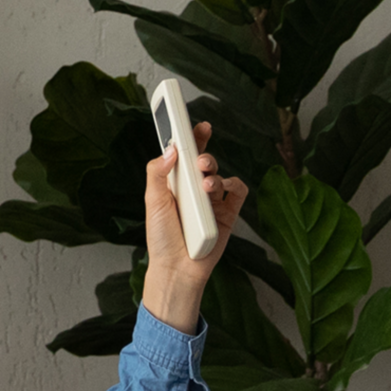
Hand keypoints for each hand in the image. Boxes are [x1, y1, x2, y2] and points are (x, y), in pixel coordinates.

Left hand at [139, 122, 248, 333]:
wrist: (177, 269)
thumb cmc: (162, 238)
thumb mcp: (152, 202)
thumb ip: (157, 173)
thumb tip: (171, 148)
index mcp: (174, 183)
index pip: (183, 153)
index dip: (188, 136)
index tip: (190, 121)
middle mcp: (194, 188)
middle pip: (204, 159)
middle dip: (203, 152)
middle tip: (199, 159)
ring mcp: (212, 201)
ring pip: (220, 174)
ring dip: (215, 174)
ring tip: (205, 185)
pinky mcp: (228, 213)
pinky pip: (238, 191)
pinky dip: (234, 186)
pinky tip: (221, 193)